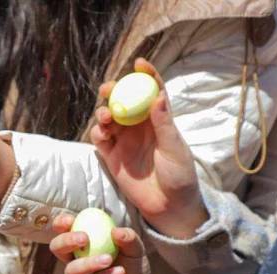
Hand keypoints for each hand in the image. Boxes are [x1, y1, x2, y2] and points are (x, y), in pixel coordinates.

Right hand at [49, 214, 171, 273]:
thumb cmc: (134, 266)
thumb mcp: (135, 249)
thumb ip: (128, 238)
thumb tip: (115, 231)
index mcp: (82, 242)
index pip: (64, 229)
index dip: (61, 223)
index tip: (70, 220)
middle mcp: (75, 258)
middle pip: (57, 247)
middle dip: (66, 240)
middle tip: (84, 239)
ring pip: (71, 269)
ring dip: (89, 263)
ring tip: (109, 259)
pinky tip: (119, 272)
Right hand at [90, 58, 207, 238]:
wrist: (168, 206)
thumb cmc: (179, 176)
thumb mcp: (175, 149)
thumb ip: (164, 124)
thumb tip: (158, 97)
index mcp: (159, 120)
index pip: (152, 91)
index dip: (146, 76)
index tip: (139, 64)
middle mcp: (139, 127)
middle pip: (123, 101)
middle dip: (114, 91)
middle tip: (108, 88)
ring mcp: (124, 141)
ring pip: (108, 118)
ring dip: (103, 112)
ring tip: (107, 117)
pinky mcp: (111, 156)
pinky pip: (99, 139)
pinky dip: (97, 132)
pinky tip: (102, 134)